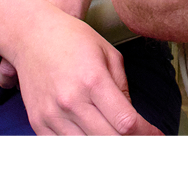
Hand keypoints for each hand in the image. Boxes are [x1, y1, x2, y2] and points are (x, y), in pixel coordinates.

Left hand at [0, 0, 112, 87]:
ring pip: (32, 71)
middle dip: (5, 79)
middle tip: (7, 79)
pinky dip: (51, 64)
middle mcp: (21, 23)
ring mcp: (47, 27)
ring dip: (28, 78)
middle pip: (5, 70)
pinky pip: (58, 57)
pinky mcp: (70, 28)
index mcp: (2, 14)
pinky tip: (49, 62)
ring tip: (29, 74)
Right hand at [5, 7, 161, 135]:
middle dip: (130, 146)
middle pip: (109, 141)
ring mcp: (53, 114)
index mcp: (94, 81)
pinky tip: (91, 143)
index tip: (156, 136)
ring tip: (118, 144)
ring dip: (105, 151)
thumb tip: (131, 117)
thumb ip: (123, 87)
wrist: (32, 35)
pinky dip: (80, 150)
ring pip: (86, 150)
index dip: (146, 134)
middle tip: (141, 144)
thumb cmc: (72, 39)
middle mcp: (72, 101)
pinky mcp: (38, 122)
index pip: (126, 122)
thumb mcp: (108, 53)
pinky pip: (62, 149)